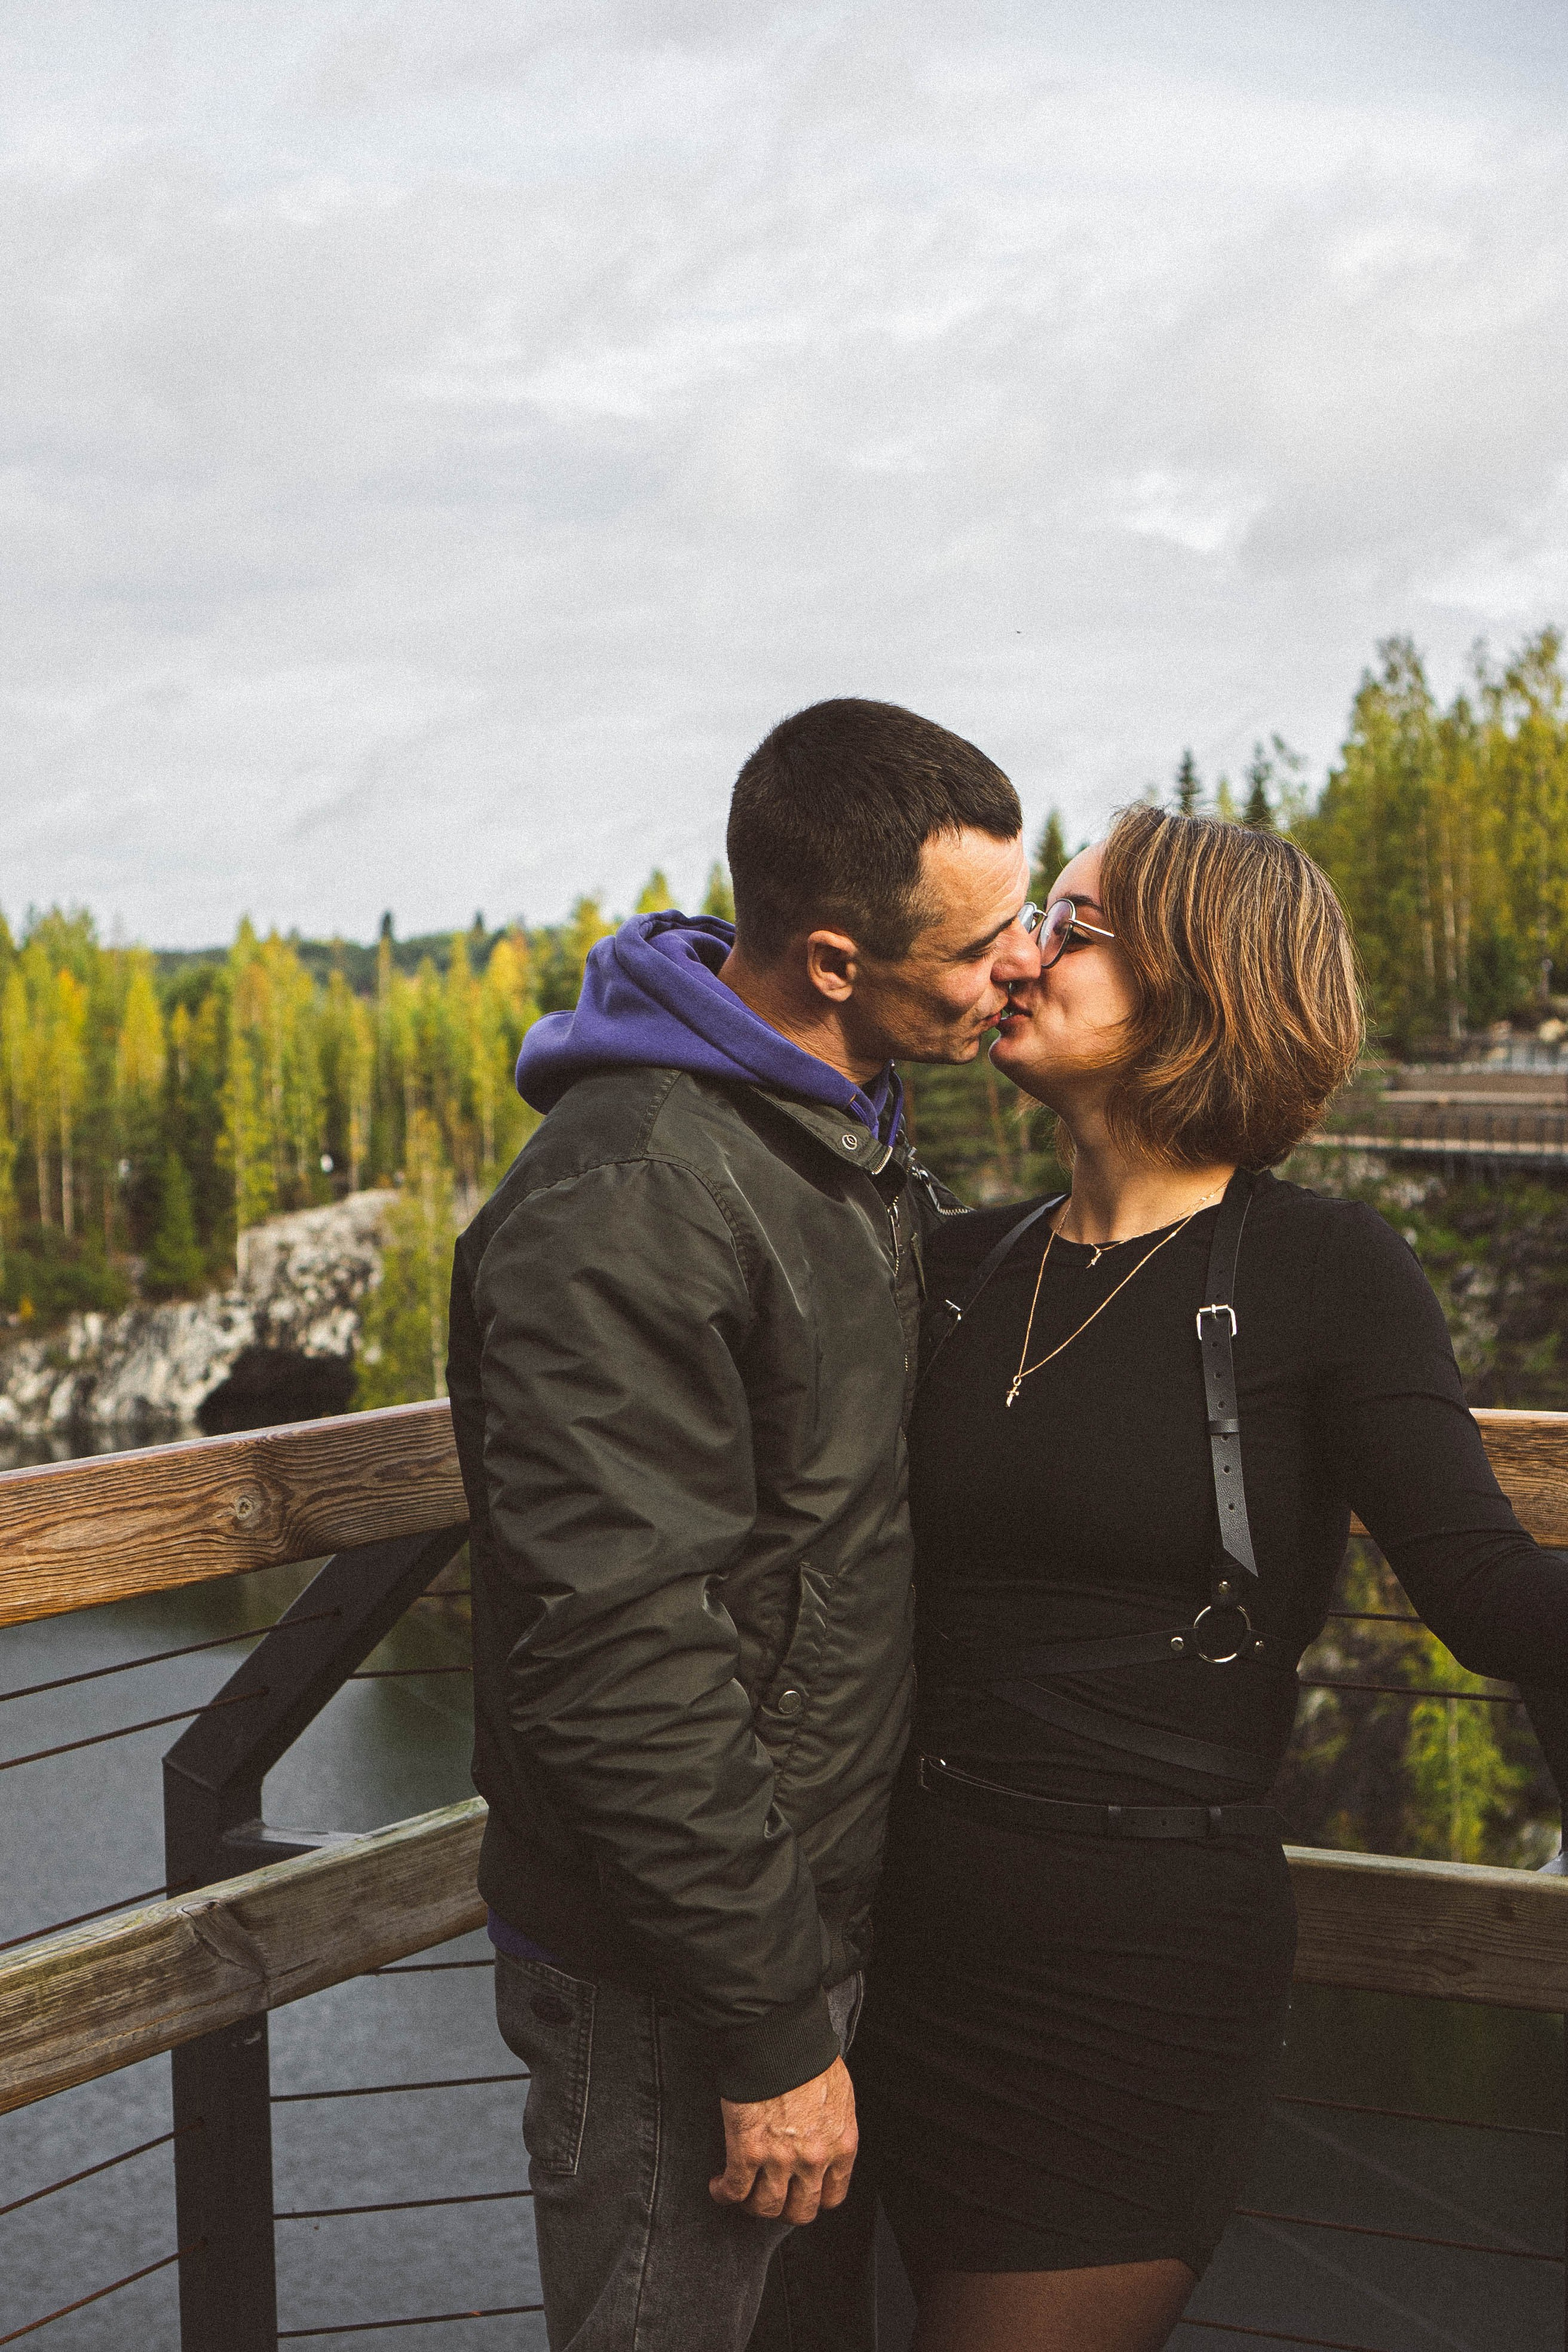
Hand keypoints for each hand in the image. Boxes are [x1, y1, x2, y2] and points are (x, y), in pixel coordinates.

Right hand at [708, 2055, 857, 2222]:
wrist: (779, 2037)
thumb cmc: (807, 2055)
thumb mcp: (838, 2094)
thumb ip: (834, 2126)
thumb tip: (823, 2136)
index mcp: (840, 2145)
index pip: (832, 2197)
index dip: (814, 2199)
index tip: (801, 2193)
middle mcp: (814, 2160)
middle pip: (800, 2211)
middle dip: (784, 2209)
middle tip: (772, 2197)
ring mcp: (780, 2160)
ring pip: (766, 2208)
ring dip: (752, 2205)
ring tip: (743, 2195)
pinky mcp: (747, 2151)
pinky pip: (734, 2190)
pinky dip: (724, 2193)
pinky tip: (719, 2187)